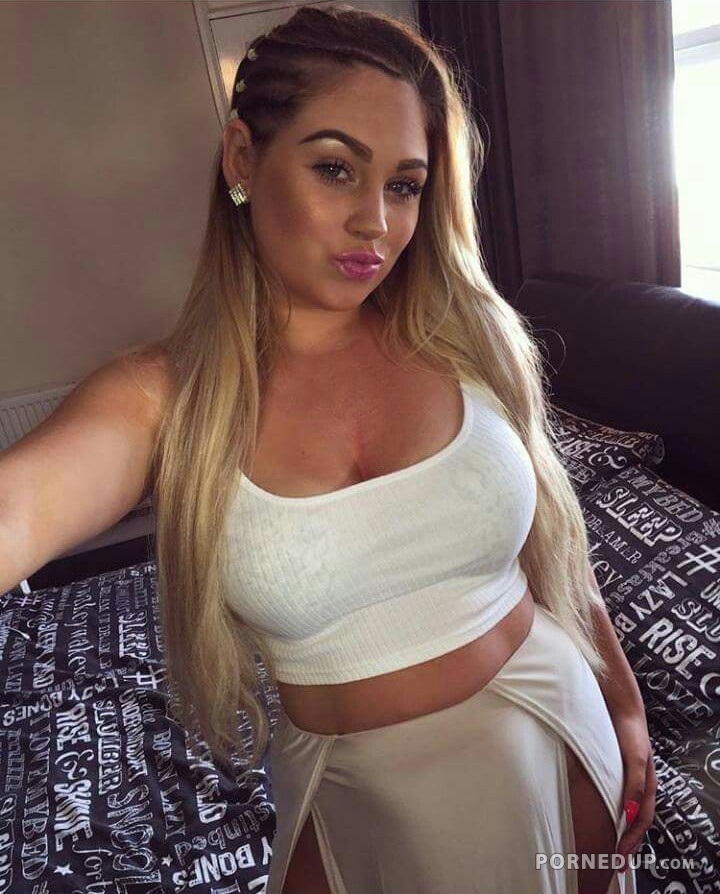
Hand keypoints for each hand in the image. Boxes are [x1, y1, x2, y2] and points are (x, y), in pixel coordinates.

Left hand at [611, 707, 656, 871]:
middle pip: (635, 820)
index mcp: (647, 785)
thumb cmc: (629, 731)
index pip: (641, 822)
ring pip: (624, 809)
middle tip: (612, 862)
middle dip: (626, 842)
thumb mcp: (633, 758)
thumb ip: (633, 784)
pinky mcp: (613, 768)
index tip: (618, 858)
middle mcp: (638, 784)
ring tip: (606, 845)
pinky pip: (612, 795)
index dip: (631, 841)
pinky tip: (598, 815)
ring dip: (617, 829)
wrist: (619, 705)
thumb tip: (629, 814)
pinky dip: (608, 810)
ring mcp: (626, 777)